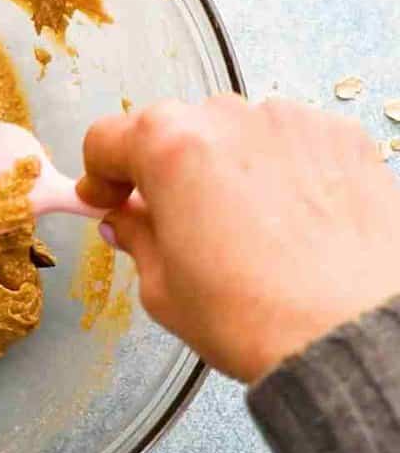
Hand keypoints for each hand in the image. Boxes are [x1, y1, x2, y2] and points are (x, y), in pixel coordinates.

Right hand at [77, 94, 399, 382]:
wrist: (352, 336)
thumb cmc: (257, 319)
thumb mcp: (165, 291)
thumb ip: (137, 239)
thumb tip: (128, 221)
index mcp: (169, 147)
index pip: (108, 138)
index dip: (101, 174)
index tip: (107, 199)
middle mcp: (227, 116)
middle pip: (176, 130)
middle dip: (168, 170)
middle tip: (178, 223)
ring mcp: (289, 120)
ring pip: (238, 133)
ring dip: (230, 167)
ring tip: (250, 230)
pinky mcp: (340, 136)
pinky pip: (294, 143)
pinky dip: (286, 171)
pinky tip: (294, 222)